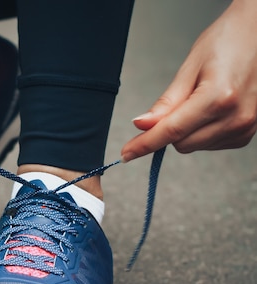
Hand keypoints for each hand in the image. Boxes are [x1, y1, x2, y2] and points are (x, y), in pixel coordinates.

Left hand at [121, 0, 256, 161]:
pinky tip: (211, 110)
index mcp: (219, 97)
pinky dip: (201, 132)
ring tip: (202, 99)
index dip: (145, 145)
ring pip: (194, 146)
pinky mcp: (248, 133)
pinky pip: (210, 144)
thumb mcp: (190, 68)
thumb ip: (166, 103)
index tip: (126, 154)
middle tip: (178, 102)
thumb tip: (142, 126)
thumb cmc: (227, 42)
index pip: (171, 131)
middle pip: (181, 144)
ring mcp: (246, 127)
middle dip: (169, 130)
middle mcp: (236, 117)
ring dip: (187, 131)